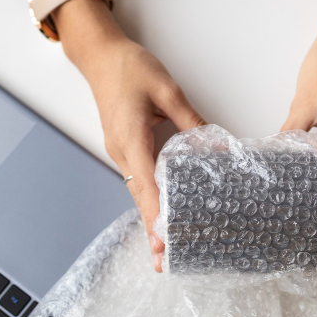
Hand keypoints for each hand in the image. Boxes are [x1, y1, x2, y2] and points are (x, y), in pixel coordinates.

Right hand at [74, 28, 205, 271]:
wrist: (100, 55)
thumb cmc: (130, 67)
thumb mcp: (167, 90)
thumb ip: (191, 121)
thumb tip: (216, 149)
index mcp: (131, 139)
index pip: (146, 185)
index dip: (156, 215)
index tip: (164, 240)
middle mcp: (121, 151)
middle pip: (139, 198)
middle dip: (151, 230)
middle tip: (164, 261)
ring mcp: (120, 151)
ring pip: (138, 192)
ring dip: (150, 219)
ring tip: (165, 247)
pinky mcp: (124, 147)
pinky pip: (138, 180)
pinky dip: (149, 200)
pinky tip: (161, 213)